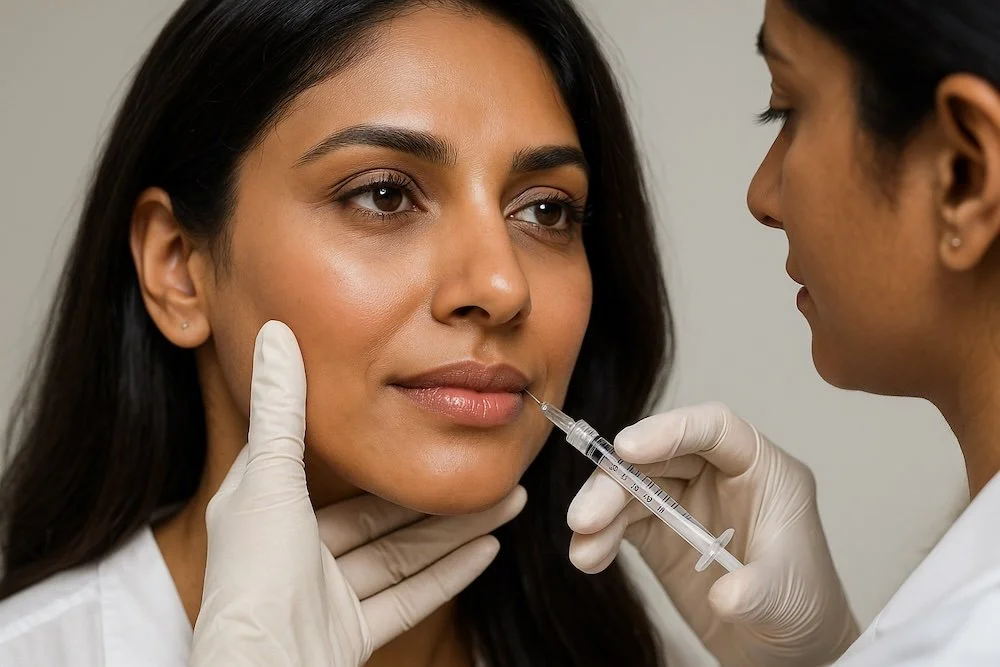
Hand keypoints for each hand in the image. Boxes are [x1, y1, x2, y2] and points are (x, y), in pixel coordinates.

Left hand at [190, 321, 525, 665]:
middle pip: (380, 514)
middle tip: (490, 466)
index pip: (325, 461)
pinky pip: (407, 597)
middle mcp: (297, 548)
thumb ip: (281, 409)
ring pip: (402, 554)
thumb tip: (276, 332)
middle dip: (437, 492)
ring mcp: (326, 594)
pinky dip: (447, 574)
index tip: (419, 411)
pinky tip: (487, 550)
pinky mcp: (350, 632)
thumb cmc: (254, 579)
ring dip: (456, 530)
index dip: (374, 438)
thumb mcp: (267, 479)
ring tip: (509, 503)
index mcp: (268, 507)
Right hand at [567, 402, 857, 666]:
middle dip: (617, 480)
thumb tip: (725, 596)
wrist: (787, 650)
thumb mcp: (787, 598)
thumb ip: (757, 591)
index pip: (714, 428)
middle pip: (659, 455)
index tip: (627, 448)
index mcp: (761, 469)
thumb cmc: (802, 607)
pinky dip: (600, 536)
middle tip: (585, 515)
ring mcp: (687, 501)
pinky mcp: (661, 531)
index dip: (669, 430)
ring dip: (600, 510)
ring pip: (632, 485)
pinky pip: (623, 520)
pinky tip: (588, 558)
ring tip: (582, 546)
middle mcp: (719, 474)